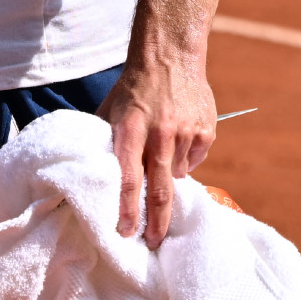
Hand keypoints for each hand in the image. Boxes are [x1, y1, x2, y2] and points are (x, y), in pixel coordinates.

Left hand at [99, 48, 216, 240]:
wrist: (169, 56)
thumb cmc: (134, 88)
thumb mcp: (111, 110)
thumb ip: (106, 141)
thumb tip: (95, 172)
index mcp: (130, 130)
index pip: (127, 178)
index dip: (126, 210)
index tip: (125, 233)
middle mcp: (159, 134)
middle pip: (160, 190)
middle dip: (156, 222)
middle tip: (153, 243)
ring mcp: (186, 133)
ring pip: (178, 175)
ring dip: (169, 176)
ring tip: (161, 153)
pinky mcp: (206, 131)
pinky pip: (195, 160)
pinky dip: (185, 159)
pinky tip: (178, 139)